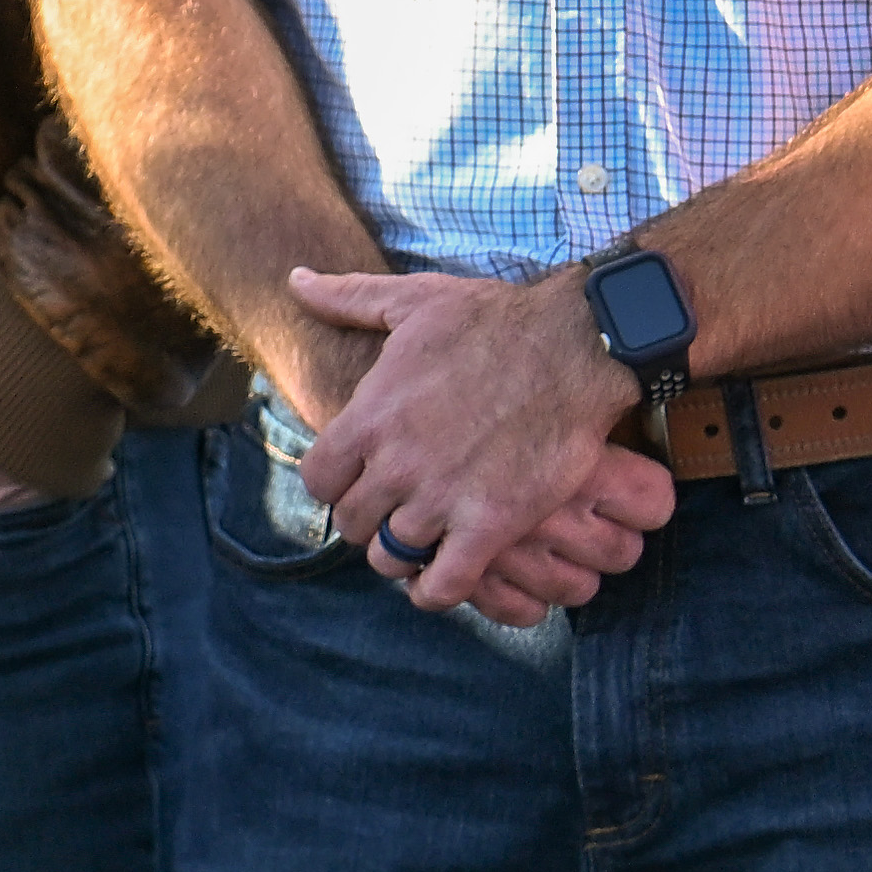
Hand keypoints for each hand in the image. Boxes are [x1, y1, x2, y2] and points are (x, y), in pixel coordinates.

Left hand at [287, 261, 678, 627]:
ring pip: (393, 558)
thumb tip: (296, 281)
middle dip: (370, 521)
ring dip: (404, 554)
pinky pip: (444, 585)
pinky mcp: (491, 525)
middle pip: (353, 524)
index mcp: (371, 416)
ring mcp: (442, 498)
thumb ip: (348, 298)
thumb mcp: (413, 299)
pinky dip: (438, 590)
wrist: (575, 346)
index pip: (318, 481)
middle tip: (395, 511)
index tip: (360, 480)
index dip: (336, 486)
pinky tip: (446, 576)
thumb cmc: (495, 320)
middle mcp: (397, 464)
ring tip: (423, 541)